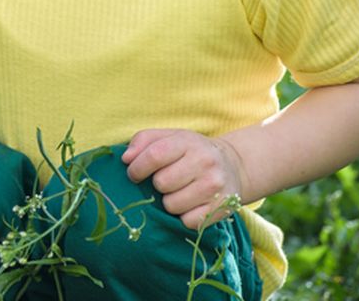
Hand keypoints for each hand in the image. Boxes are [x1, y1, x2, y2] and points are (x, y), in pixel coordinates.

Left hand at [122, 128, 246, 228]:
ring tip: (178, 192)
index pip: (155, 155)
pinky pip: (188, 222)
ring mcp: (215, 186)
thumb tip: (126, 159)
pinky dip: (184, 216)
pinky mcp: (222, 208)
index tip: (134, 174)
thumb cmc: (190, 151)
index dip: (137, 168)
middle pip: (162, 183)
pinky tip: (190, 204)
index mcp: (188, 142)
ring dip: (169, 202)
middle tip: (165, 182)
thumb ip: (143, 141)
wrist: (232, 166)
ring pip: (172, 205)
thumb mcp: (168, 137)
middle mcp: (205, 162)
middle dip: (156, 185)